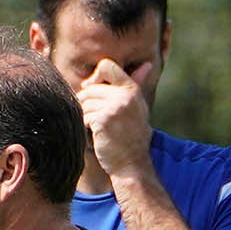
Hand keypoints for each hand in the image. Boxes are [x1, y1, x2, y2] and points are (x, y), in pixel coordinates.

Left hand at [76, 59, 153, 182]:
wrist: (131, 164)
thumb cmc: (132, 137)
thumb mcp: (138, 107)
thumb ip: (137, 84)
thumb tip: (147, 65)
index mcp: (132, 89)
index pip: (106, 65)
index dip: (95, 77)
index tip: (93, 92)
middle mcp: (125, 95)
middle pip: (90, 88)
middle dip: (87, 103)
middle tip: (96, 120)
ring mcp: (115, 107)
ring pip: (84, 102)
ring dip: (85, 116)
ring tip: (98, 129)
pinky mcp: (103, 119)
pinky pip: (83, 115)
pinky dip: (84, 126)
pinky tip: (95, 136)